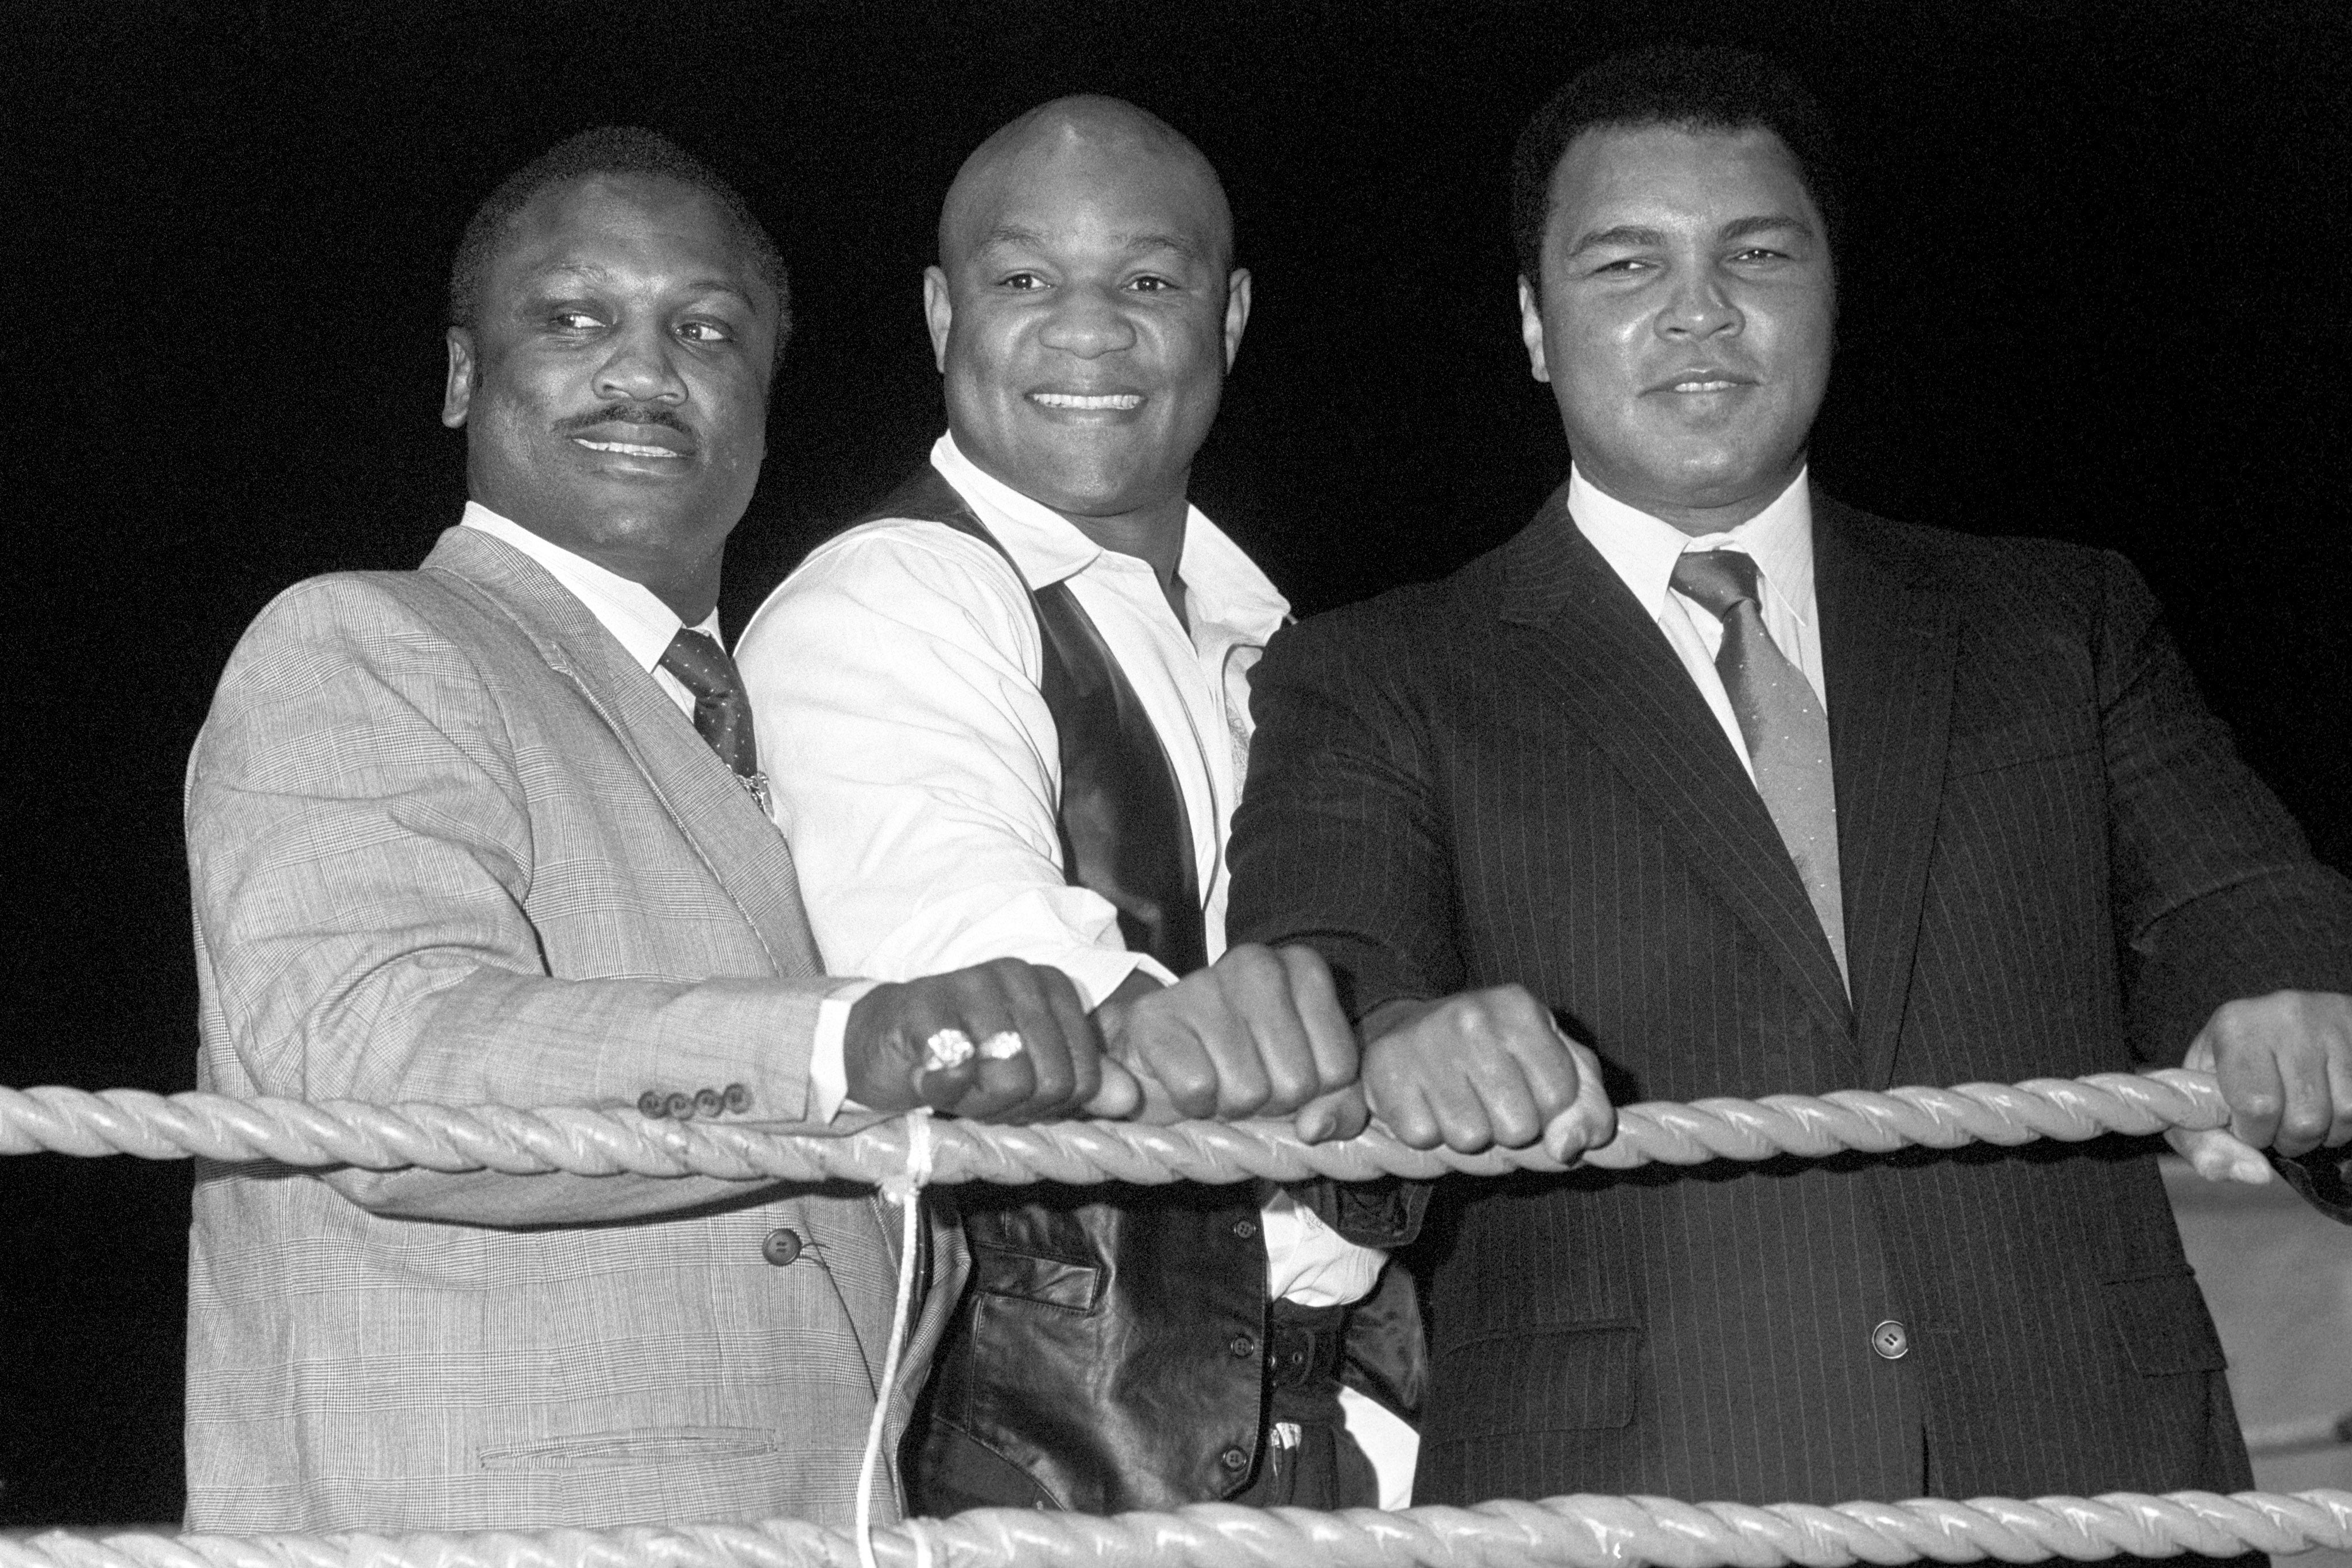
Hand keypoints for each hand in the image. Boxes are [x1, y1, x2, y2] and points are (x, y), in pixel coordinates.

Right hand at [845, 958, 1141, 1121]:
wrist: (878, 1040)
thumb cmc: (962, 1057)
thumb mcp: (1030, 1072)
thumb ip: (1085, 1083)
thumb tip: (1131, 1099)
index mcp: (1052, 987)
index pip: (1084, 1078)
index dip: (1049, 1107)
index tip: (1015, 1095)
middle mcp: (1017, 976)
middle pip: (1052, 1082)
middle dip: (1015, 1108)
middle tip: (980, 1093)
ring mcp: (971, 985)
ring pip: (1010, 1080)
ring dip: (978, 1101)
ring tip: (957, 1082)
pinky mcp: (925, 1006)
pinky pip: (956, 1072)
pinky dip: (941, 1090)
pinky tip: (928, 1075)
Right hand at [1094, 944, 1360, 1135]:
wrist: (1157, 1060)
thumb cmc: (1246, 1066)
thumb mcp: (1308, 1087)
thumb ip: (1339, 1108)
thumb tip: (1314, 1128)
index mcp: (1305, 969)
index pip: (1339, 1068)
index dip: (1314, 1093)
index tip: (1284, 1073)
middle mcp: (1258, 964)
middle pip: (1296, 1083)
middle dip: (1271, 1102)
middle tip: (1245, 1081)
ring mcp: (1203, 982)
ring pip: (1247, 1091)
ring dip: (1230, 1105)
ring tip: (1216, 1079)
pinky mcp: (1153, 1016)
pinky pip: (1196, 1088)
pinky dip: (1193, 1104)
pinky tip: (1184, 1081)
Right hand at [1359, 987, 1614, 1161]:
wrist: (1406, 1029)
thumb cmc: (1495, 1055)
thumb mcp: (1555, 1065)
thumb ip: (1588, 1108)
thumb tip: (1566, 1148)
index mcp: (1519, 1008)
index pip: (1561, 1099)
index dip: (1548, 1111)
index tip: (1527, 1090)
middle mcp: (1471, 1017)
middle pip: (1518, 1127)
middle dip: (1508, 1128)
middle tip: (1487, 1101)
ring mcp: (1424, 1041)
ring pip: (1469, 1138)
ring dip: (1466, 1133)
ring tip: (1456, 1102)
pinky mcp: (1384, 1070)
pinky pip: (1422, 1137)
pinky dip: (1425, 1131)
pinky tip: (1424, 1102)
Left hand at [2165, 990, 2351, 1183]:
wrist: (2270, 1027)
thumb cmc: (2230, 1070)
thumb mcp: (2201, 1103)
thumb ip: (2206, 1147)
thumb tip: (2256, 1174)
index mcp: (2236, 1027)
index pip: (2257, 1105)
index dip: (2254, 1132)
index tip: (2247, 1125)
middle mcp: (2286, 1015)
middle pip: (2306, 1117)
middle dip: (2291, 1139)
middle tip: (2278, 1123)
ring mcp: (2332, 1022)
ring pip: (2346, 1114)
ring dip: (2326, 1132)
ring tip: (2303, 1112)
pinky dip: (2348, 1120)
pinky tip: (2329, 1103)